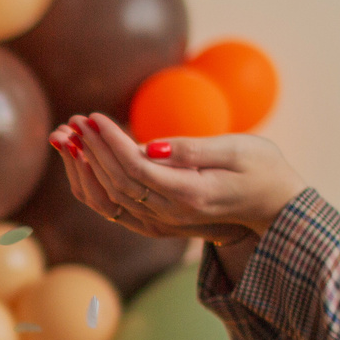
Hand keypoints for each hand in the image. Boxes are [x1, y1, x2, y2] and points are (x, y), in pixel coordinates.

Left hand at [50, 114, 305, 245]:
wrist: (274, 209)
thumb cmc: (263, 170)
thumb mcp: (240, 151)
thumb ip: (195, 150)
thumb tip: (151, 147)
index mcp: (190, 195)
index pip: (136, 170)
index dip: (110, 144)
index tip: (92, 117)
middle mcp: (169, 214)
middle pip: (115, 183)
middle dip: (90, 150)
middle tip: (71, 120)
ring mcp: (159, 222)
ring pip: (107, 199)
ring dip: (82, 168)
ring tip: (65, 136)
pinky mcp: (154, 222)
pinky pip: (112, 206)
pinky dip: (90, 182)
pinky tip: (79, 158)